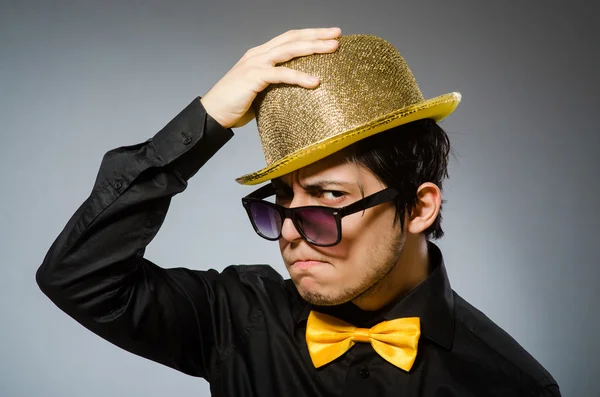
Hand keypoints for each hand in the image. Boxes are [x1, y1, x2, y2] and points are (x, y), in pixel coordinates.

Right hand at [200, 27, 341, 128]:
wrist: (212, 113)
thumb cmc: (236, 105)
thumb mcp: (261, 91)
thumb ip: (276, 86)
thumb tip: (298, 94)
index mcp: (261, 55)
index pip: (289, 39)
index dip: (310, 35)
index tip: (330, 35)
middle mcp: (258, 54)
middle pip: (292, 38)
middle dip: (316, 35)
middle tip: (337, 34)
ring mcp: (255, 64)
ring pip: (289, 50)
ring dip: (313, 47)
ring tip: (333, 48)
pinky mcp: (253, 77)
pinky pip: (280, 75)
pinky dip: (299, 77)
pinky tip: (314, 81)